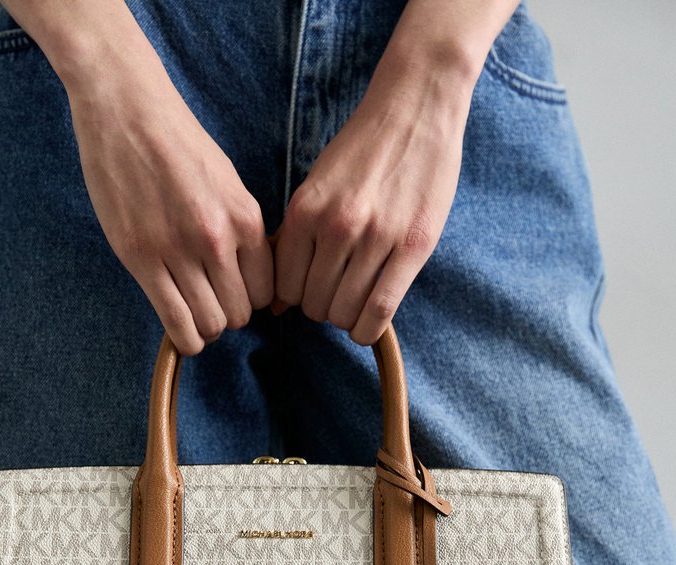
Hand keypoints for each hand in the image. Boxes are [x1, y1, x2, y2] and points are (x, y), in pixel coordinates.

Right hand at [11, 1, 269, 355]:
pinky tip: (184, 334)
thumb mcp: (228, 183)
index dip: (252, 299)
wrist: (126, 110)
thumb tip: (254, 278)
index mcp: (245, 219)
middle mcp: (216, 239)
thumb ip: (242, 230)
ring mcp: (177, 251)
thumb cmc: (178, 144)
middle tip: (212, 302)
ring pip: (210, 323)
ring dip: (205, 327)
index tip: (236, 293)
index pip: (266, 291)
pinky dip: (185, 338)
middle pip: (239, 313)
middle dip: (229, 315)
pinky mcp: (141, 258)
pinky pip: (175, 322)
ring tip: (194, 312)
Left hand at [271, 61, 473, 344]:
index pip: (287, 289)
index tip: (312, 291)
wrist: (415, 106)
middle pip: (316, 305)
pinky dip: (369, 328)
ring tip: (357, 301)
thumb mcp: (315, 188)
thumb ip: (296, 242)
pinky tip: (369, 323)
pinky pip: (381, 310)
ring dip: (348, 318)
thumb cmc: (362, 151)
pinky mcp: (413, 245)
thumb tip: (278, 306)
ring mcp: (376, 236)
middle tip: (339, 294)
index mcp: (306, 211)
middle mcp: (337, 226)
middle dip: (324, 309)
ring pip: (346, 312)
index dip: (298, 299)